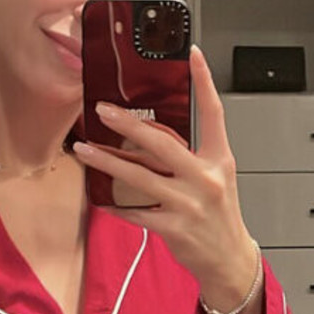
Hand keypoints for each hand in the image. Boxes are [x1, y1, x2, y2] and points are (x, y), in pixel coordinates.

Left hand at [71, 45, 255, 299]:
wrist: (228, 258)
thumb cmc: (218, 215)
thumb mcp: (216, 178)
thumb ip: (190, 155)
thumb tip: (150, 134)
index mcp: (219, 160)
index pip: (213, 113)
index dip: (205, 82)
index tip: (193, 54)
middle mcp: (205, 178)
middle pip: (161, 143)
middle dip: (127, 124)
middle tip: (103, 110)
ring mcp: (189, 204)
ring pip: (139, 177)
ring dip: (106, 162)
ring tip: (84, 150)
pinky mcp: (174, 228)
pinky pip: (136, 211)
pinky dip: (116, 204)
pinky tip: (101, 197)